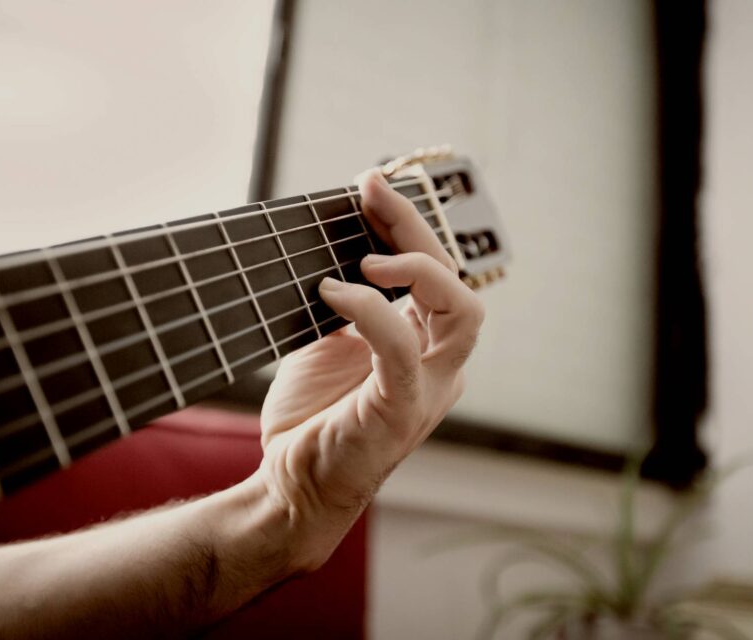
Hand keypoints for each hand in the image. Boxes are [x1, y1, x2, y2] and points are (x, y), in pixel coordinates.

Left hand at [258, 169, 484, 568]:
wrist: (290, 488)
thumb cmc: (311, 420)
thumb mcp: (325, 343)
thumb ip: (344, 302)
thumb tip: (333, 248)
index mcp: (425, 347)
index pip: (438, 274)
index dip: (409, 225)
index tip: (370, 186)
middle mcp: (438, 365)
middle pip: (456, 280)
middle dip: (415, 227)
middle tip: (372, 190)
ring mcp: (428, 389)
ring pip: (462, 312)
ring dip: (417, 271)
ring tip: (364, 259)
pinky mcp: (402, 410)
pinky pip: (402, 348)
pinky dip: (372, 311)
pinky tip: (332, 293)